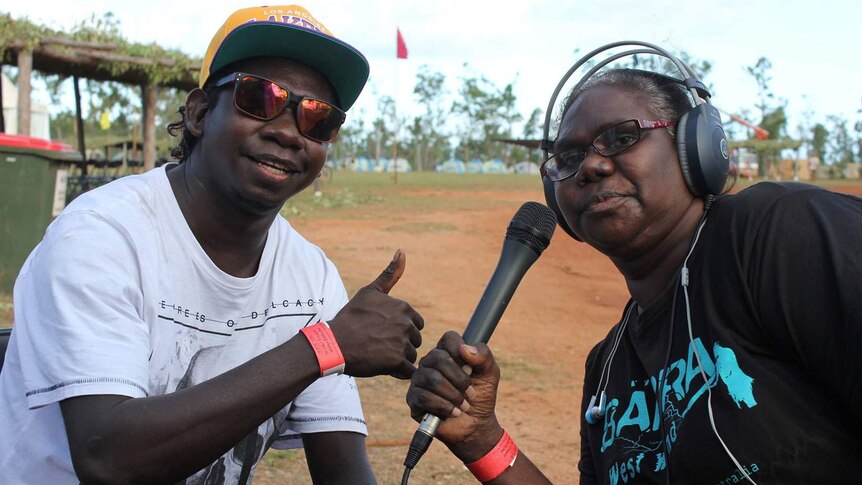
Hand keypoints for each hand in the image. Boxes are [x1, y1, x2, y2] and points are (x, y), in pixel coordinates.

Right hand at [329, 250, 423, 378]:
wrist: (333, 343)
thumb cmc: (350, 317)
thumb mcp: (370, 292)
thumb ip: (390, 274)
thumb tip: (402, 251)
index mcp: (403, 308)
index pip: (416, 324)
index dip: (401, 330)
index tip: (383, 331)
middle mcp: (406, 323)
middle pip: (415, 340)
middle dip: (401, 345)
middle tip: (378, 344)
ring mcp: (401, 342)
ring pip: (411, 355)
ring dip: (399, 358)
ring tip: (378, 354)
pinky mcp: (396, 362)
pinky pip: (408, 370)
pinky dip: (397, 371)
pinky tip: (382, 366)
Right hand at [406, 331, 502, 461]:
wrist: (476, 425)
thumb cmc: (481, 396)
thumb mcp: (490, 374)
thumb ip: (483, 356)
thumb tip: (464, 349)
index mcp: (447, 352)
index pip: (449, 338)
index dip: (461, 352)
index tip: (471, 369)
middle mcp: (429, 363)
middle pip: (438, 359)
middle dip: (460, 379)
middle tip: (471, 393)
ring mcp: (419, 380)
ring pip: (431, 379)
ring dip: (453, 395)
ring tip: (464, 405)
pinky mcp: (414, 399)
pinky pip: (423, 397)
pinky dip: (444, 406)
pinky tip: (454, 413)